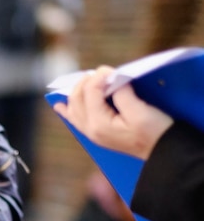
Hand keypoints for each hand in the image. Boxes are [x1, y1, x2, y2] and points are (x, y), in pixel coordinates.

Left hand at [53, 66, 173, 159]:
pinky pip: (76, 120)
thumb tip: (111, 80)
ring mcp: (92, 134)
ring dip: (75, 93)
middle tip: (98, 73)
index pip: (90, 92)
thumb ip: (122, 93)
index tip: (111, 69)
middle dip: (85, 82)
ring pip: (73, 110)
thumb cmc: (153, 132)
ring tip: (81, 81)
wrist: (160, 152)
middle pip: (76, 99)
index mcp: (99, 124)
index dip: (99, 76)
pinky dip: (68, 110)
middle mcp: (90, 130)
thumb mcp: (139, 110)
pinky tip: (59, 106)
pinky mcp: (97, 134)